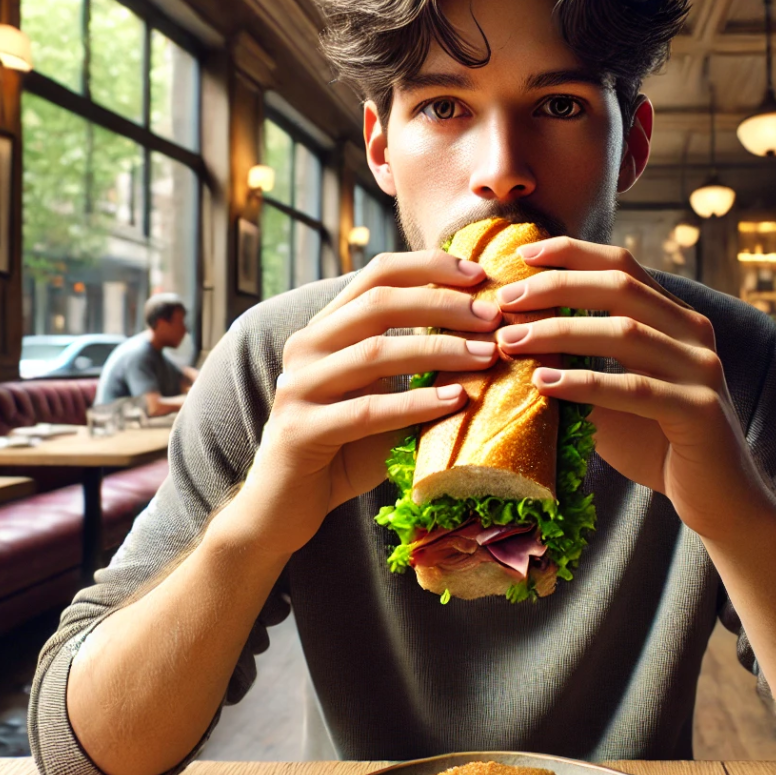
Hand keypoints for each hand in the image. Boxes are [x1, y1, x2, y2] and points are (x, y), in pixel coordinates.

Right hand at [235, 252, 502, 554]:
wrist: (283, 507)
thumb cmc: (344, 449)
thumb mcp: (382, 395)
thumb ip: (414, 365)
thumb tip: (484, 338)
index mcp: (326, 328)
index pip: (377, 274)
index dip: (428, 268)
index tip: (479, 274)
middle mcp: (306, 346)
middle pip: (378, 302)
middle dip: (442, 304)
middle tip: (492, 316)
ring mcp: (299, 387)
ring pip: (375, 353)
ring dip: (438, 350)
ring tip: (486, 356)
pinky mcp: (301, 430)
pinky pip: (366, 411)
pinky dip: (415, 404)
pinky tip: (454, 400)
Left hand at [493, 237, 774, 541]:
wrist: (719, 500)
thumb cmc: (657, 444)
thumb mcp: (611, 397)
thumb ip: (579, 365)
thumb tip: (513, 339)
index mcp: (676, 318)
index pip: (623, 265)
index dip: (572, 253)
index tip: (521, 253)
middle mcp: (694, 333)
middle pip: (621, 286)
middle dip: (557, 287)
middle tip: (504, 300)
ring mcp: (702, 369)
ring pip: (626, 332)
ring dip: (560, 332)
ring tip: (511, 341)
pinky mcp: (701, 410)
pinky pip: (636, 388)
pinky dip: (586, 383)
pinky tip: (544, 384)